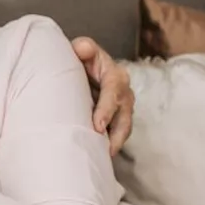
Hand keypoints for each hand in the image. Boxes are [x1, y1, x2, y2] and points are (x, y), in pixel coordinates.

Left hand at [71, 36, 134, 155]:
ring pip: (124, 127)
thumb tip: (83, 48)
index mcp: (114, 74)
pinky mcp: (117, 119)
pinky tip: (101, 157)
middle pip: (124, 113)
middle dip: (115, 132)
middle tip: (105, 148)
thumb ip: (83, 48)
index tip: (98, 124)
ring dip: (116, 142)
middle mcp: (122, 91)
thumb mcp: (81, 49)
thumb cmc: (80, 59)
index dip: (107, 108)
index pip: (114, 91)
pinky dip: (111, 145)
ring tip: (105, 157)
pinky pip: (118, 134)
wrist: (82, 69)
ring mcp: (122, 107)